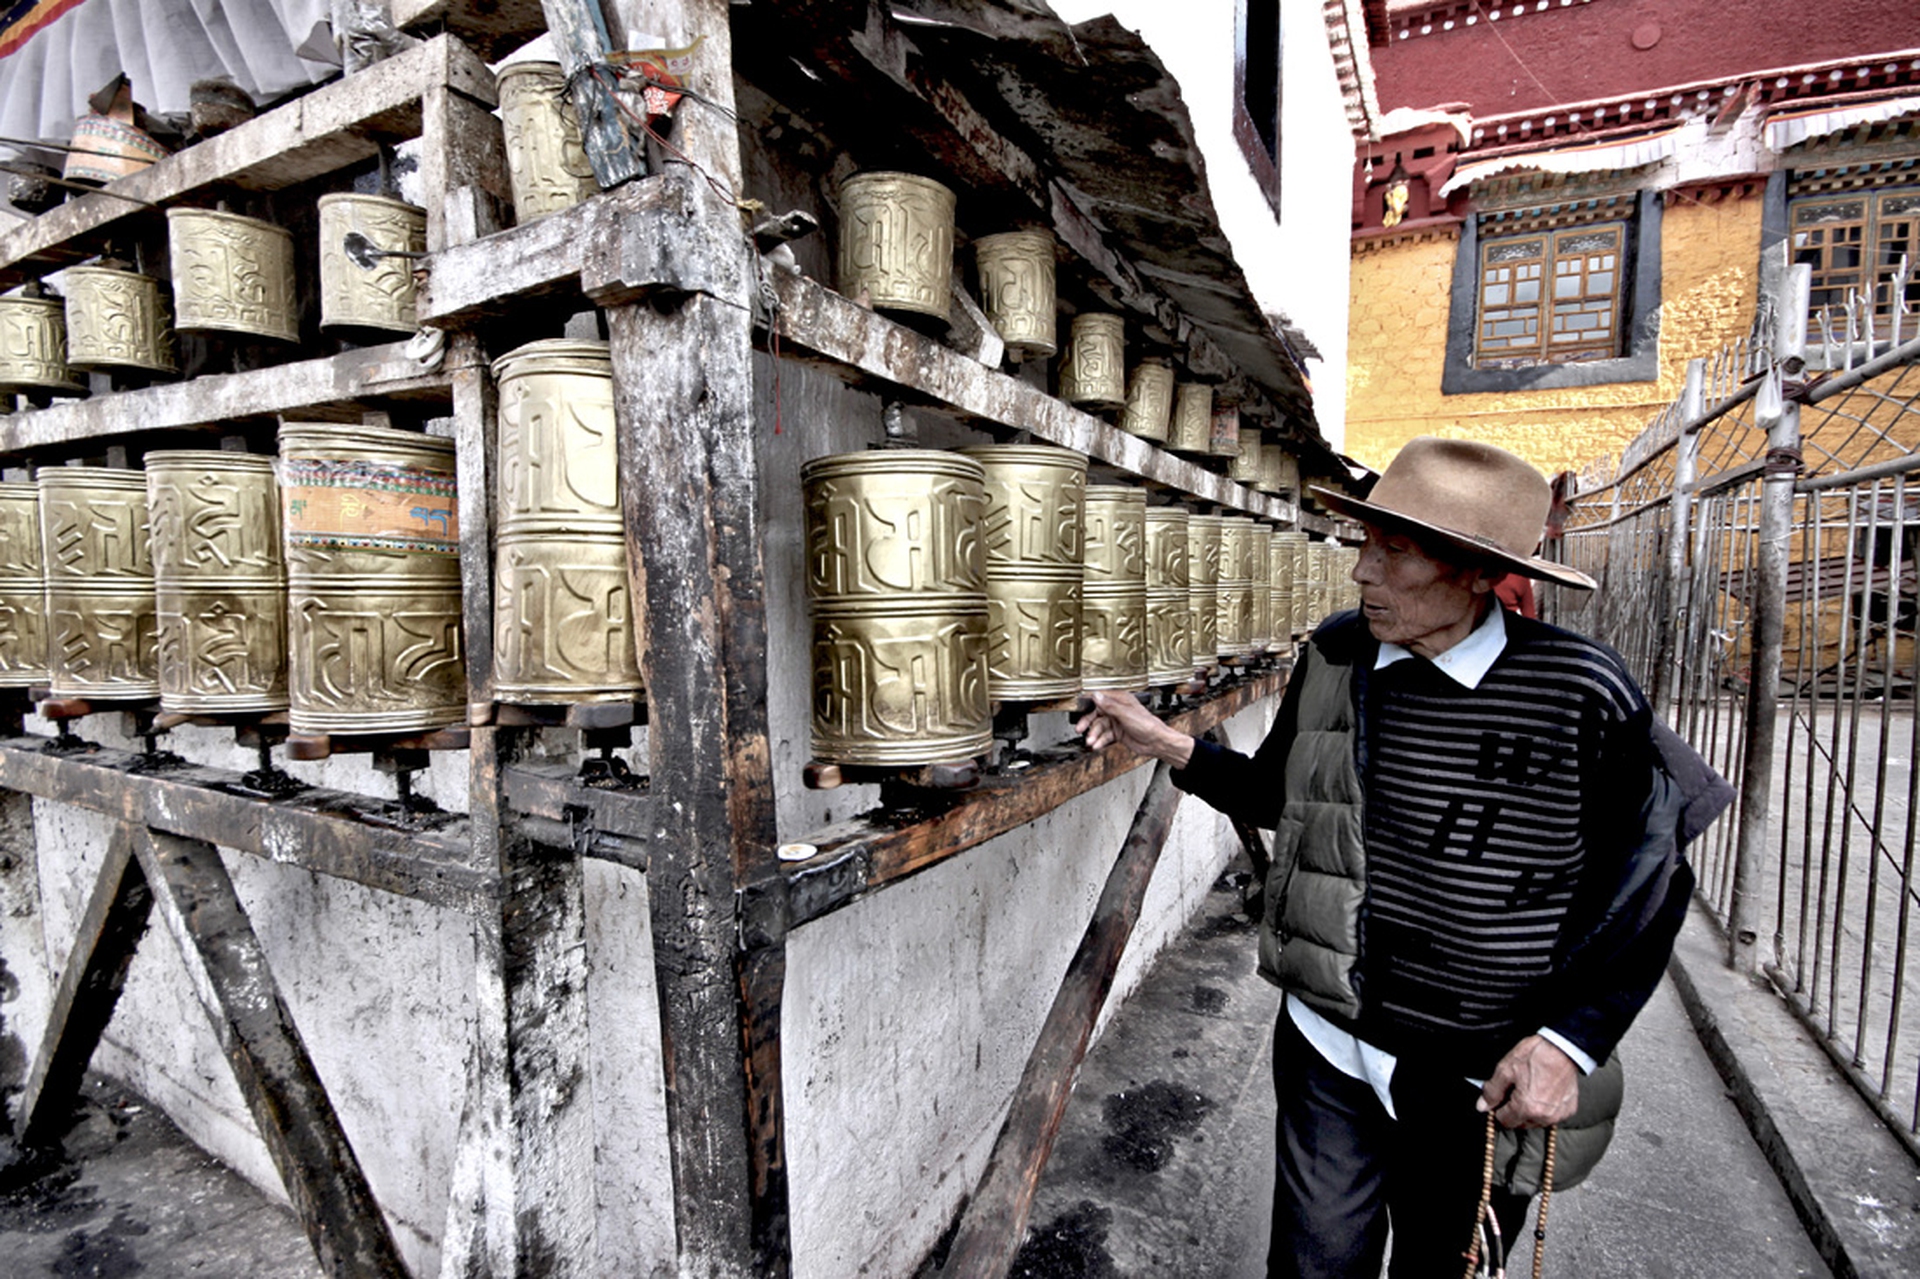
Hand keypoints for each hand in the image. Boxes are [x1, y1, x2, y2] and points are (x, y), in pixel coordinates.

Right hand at [1072, 691, 1194, 767]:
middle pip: (1096, 714)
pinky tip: (1097, 745)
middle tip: (1080, 729)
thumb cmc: (1147, 725)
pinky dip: (1100, 741)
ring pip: (1099, 727)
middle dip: (1088, 723)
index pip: (1100, 698)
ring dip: (1094, 735)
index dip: (1089, 702)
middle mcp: (1117, 709)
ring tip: (1091, 742)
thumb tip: (1096, 696)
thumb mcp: (1126, 713)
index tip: (1077, 706)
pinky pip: (1105, 736)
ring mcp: (1117, 722)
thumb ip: (1109, 705)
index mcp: (1120, 700)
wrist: (1156, 742)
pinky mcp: (1118, 733)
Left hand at [1477, 1035, 1578, 1128]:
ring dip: (1528, 1111)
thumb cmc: (1536, 1055)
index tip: (1500, 1097)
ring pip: (1535, 1122)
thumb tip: (1482, 1106)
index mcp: (1526, 1108)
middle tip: (1514, 1090)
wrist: (1563, 1047)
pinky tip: (1542, 1092)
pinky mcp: (1568, 1110)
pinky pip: (1550, 1116)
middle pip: (1520, 1124)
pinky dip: (1544, 1108)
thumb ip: (1492, 1091)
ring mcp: (1558, 1114)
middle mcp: (1544, 1116)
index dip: (1498, 1108)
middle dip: (1513, 1111)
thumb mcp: (1506, 1069)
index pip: (1504, 1121)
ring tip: (1529, 1089)